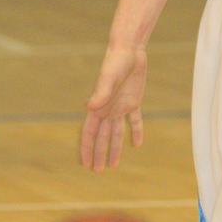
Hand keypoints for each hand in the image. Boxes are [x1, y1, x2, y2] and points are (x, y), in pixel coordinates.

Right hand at [80, 45, 146, 171]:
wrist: (130, 50)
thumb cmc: (115, 62)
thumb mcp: (108, 78)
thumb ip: (101, 93)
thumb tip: (89, 107)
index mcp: (98, 106)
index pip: (90, 133)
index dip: (87, 148)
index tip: (85, 164)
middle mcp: (107, 109)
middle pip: (102, 137)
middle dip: (99, 154)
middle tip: (98, 171)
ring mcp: (120, 106)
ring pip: (116, 132)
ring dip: (115, 148)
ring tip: (114, 165)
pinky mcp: (133, 101)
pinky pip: (134, 120)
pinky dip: (135, 131)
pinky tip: (137, 144)